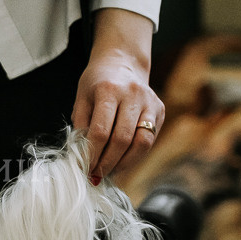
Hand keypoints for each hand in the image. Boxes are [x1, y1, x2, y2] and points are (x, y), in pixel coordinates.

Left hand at [71, 8, 165, 182]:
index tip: (83, 168)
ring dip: (123, 163)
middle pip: (122, 139)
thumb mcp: (81, 98)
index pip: (101, 130)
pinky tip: (121, 162)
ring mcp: (150, 102)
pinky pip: (149, 140)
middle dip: (107, 162)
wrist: (122, 63)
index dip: (92, 154)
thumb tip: (81, 156)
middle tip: (94, 176)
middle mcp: (133, 95)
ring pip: (141, 143)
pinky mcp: (160, 110)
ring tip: (108, 172)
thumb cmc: (97, 83)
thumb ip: (81, 125)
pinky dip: (135, 156)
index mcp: (109, 90)